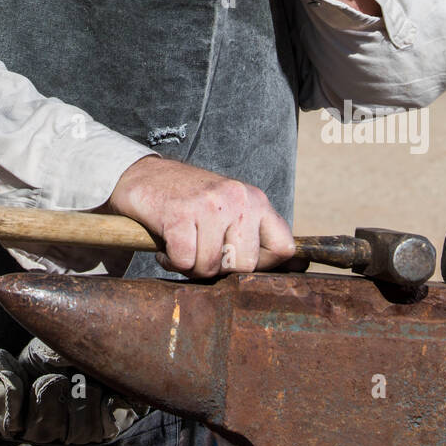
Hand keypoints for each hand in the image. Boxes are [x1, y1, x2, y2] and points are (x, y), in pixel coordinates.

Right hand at [106, 155, 294, 279]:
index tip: (238, 263)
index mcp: (256, 200)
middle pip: (245, 265)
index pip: (284, 248)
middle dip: (220, 270)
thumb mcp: (232, 210)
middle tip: (202, 253)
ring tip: (183, 244)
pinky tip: (167, 244)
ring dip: (191, 265)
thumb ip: (258, 236)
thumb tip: (300, 266)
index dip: (263, 267)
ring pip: (211, 267)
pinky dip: (171, 260)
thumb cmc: (191, 202)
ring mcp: (209, 205)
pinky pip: (184, 261)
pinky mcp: (179, 214)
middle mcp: (238, 198)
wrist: (145, 176)